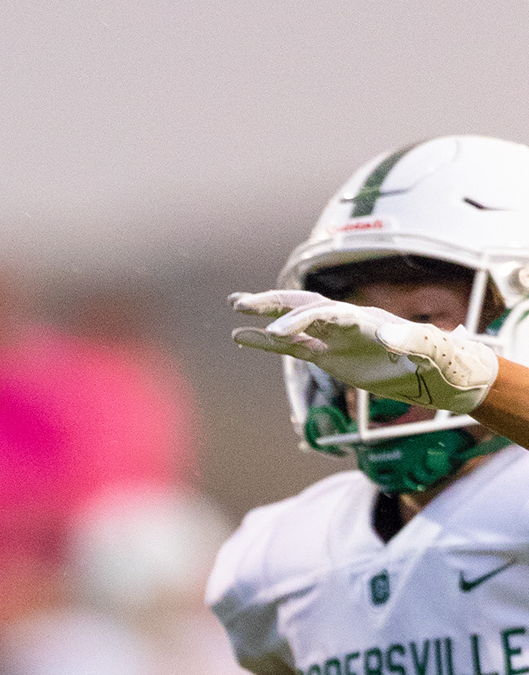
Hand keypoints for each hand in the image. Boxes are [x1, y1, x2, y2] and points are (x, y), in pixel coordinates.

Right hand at [230, 290, 497, 414]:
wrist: (439, 372)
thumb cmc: (440, 360)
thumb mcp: (431, 350)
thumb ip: (411, 340)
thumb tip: (388, 338)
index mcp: (369, 321)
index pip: (329, 315)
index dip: (304, 323)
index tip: (279, 336)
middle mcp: (348, 323)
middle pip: (305, 307)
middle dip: (274, 304)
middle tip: (242, 303)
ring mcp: (336, 338)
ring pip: (294, 323)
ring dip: (265, 314)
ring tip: (235, 306)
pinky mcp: (329, 355)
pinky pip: (293, 347)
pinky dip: (268, 342)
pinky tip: (243, 337)